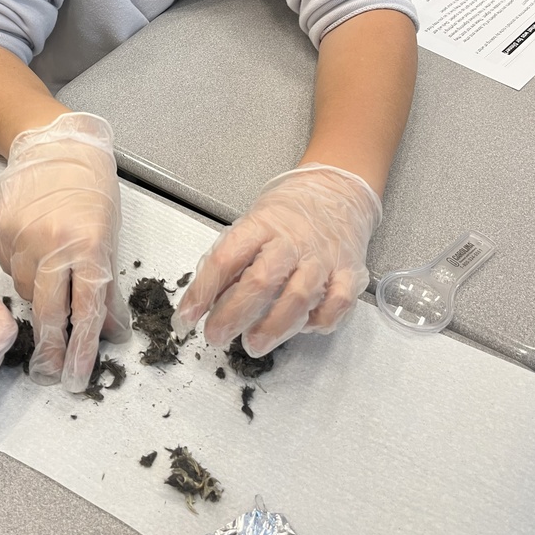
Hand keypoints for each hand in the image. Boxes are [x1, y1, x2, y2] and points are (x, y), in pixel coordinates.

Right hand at [0, 113, 130, 391]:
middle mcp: (52, 243)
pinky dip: (22, 269)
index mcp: (88, 243)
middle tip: (50, 373)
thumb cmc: (90, 186)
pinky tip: (33, 251)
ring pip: (26, 290)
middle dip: (50, 347)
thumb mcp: (109, 234)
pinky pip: (9, 267)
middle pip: (48, 309)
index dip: (82, 347)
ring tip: (51, 280)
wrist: (53, 142)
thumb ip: (107, 285)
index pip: (86, 308)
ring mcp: (20, 236)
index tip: (77, 376)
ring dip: (40, 299)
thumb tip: (113, 331)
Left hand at [172, 165, 381, 354]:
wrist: (336, 189)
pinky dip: (319, 322)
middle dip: (234, 314)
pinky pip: (337, 304)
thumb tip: (205, 300)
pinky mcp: (348, 272)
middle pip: (261, 281)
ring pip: (299, 297)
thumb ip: (232, 260)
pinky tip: (302, 327)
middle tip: (215, 336)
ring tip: (253, 344)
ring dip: (274, 327)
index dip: (202, 291)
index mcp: (261, 225)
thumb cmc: (287, 212)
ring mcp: (323, 258)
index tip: (186, 316)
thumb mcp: (252, 223)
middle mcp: (292, 241)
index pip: (226, 258)